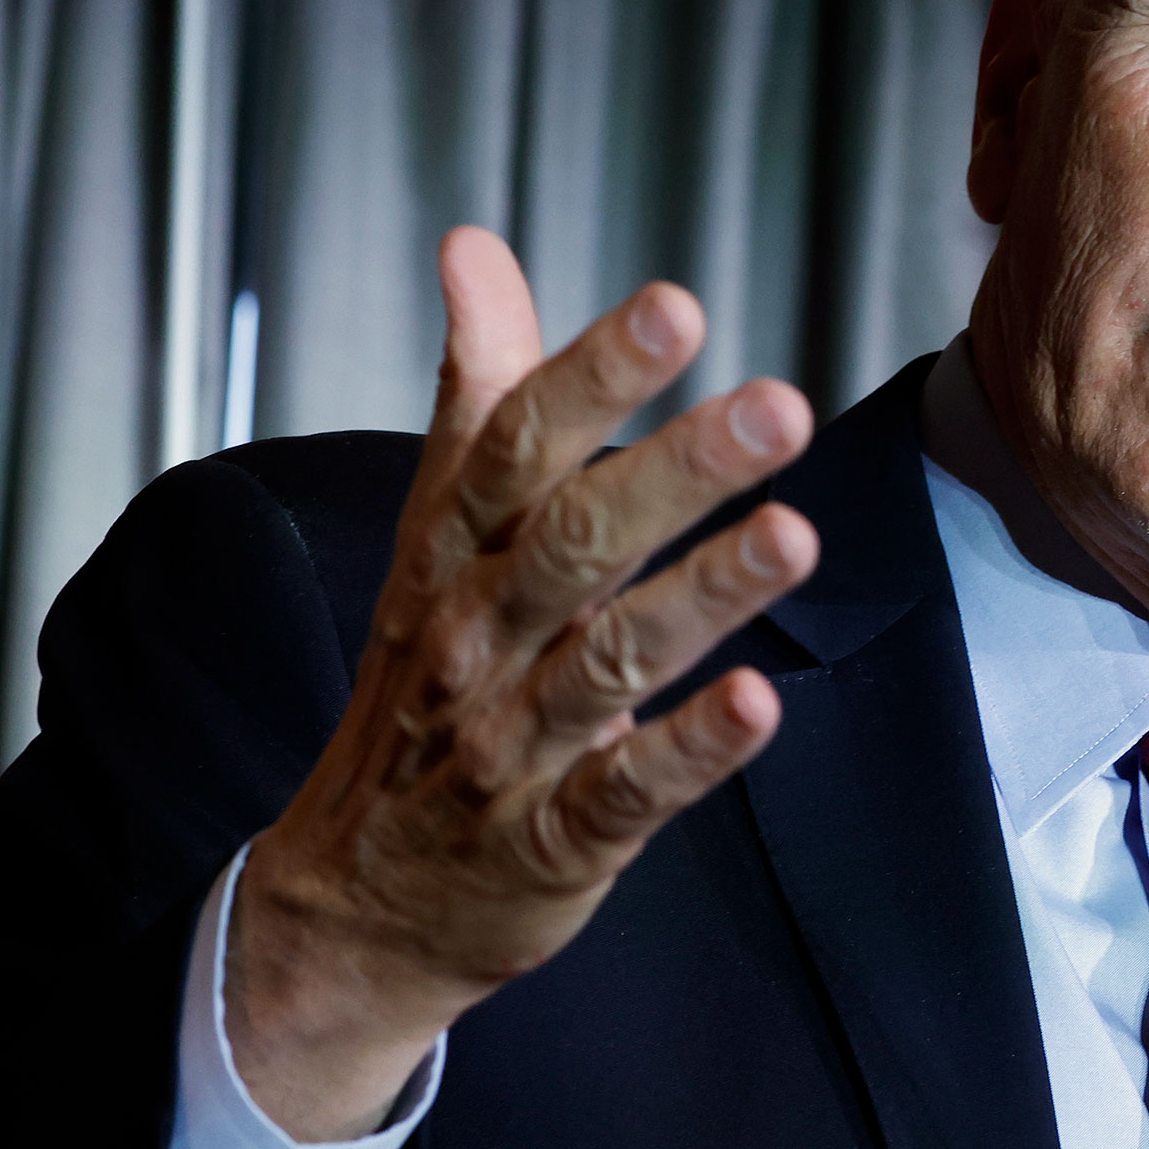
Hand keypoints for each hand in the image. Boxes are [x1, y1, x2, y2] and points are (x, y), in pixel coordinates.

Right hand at [228, 228, 817, 1140]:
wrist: (355, 900)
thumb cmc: (425, 691)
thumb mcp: (437, 541)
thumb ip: (478, 396)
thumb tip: (474, 248)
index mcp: (451, 557)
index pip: (514, 448)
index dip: (592, 376)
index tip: (674, 306)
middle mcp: (475, 640)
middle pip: (572, 541)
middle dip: (675, 470)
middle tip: (776, 405)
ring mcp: (512, 744)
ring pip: (609, 659)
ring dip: (704, 596)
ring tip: (793, 536)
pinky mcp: (552, 840)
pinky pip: (624, 792)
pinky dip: (690, 752)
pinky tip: (758, 708)